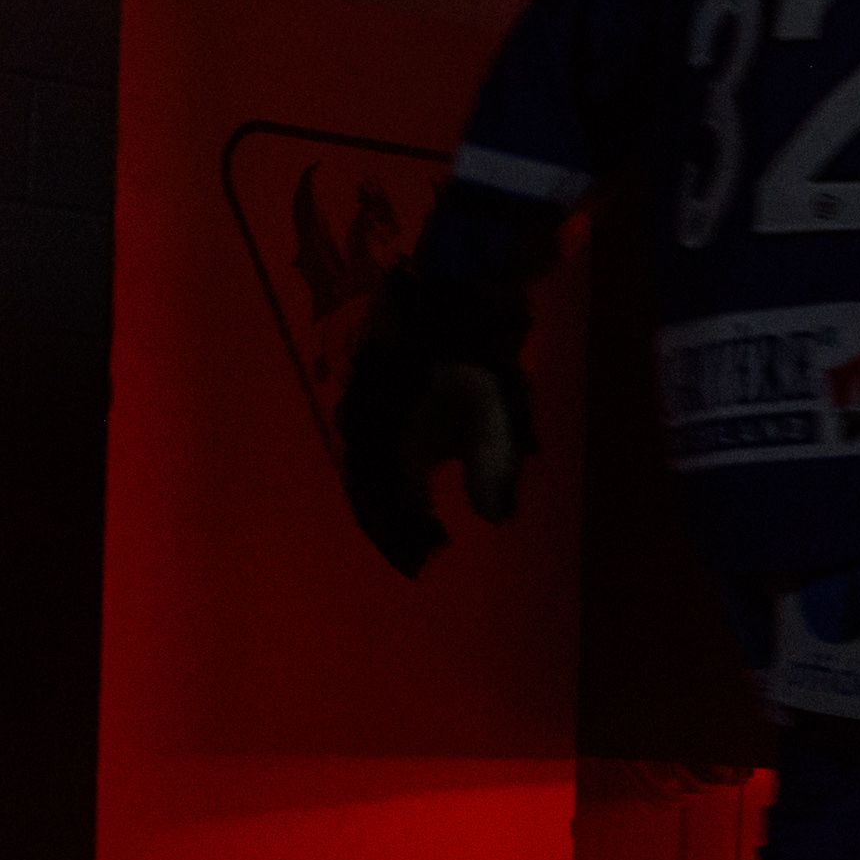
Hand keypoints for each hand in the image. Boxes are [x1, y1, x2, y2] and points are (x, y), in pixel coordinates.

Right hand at [336, 260, 535, 577]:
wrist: (453, 296)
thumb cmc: (479, 360)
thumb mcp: (498, 418)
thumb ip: (494, 472)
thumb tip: (496, 520)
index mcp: (390, 446)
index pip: (389, 509)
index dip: (407, 540)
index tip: (431, 563)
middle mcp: (365, 436)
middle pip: (368, 498)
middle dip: (392, 532)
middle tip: (418, 560)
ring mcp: (361, 414)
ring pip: (361, 474)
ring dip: (382, 507)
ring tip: (409, 534)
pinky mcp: (367, 398)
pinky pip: (363, 448)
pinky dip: (378, 476)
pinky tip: (400, 488)